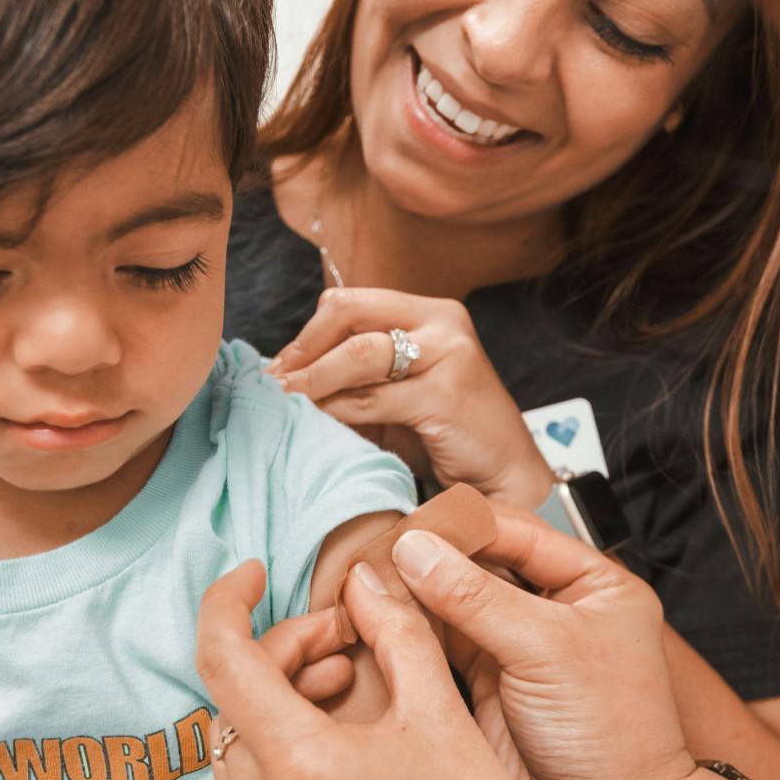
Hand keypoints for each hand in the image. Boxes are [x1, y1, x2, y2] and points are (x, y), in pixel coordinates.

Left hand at [196, 560, 589, 779]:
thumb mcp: (442, 717)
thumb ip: (398, 633)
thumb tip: (366, 581)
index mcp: (297, 764)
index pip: (221, 656)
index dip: (228, 599)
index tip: (254, 570)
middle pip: (233, 691)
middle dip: (285, 645)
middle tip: (349, 636)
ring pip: (240, 731)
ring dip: (284, 688)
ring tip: (353, 676)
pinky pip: (255, 771)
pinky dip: (285, 731)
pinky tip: (344, 728)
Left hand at [267, 288, 553, 506]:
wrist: (503, 477)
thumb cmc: (445, 436)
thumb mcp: (398, 393)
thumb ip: (356, 375)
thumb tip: (285, 373)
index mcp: (431, 312)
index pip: (351, 302)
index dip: (308, 333)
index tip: (280, 366)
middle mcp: (443, 322)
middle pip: (349, 316)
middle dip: (304, 351)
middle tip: (276, 384)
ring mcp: (449, 354)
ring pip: (358, 356)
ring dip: (312, 382)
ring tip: (286, 403)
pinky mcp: (446, 394)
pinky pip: (371, 399)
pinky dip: (336, 411)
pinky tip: (318, 424)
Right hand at [390, 509, 725, 779]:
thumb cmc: (614, 736)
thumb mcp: (546, 649)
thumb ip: (475, 597)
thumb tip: (416, 549)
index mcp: (592, 583)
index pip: (517, 532)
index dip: (462, 526)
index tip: (410, 526)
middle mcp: (554, 607)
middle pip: (481, 563)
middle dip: (432, 558)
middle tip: (380, 551)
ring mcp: (518, 644)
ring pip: (455, 601)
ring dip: (416, 592)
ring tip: (370, 580)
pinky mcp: (487, 680)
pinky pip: (442, 641)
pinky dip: (412, 630)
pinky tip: (380, 616)